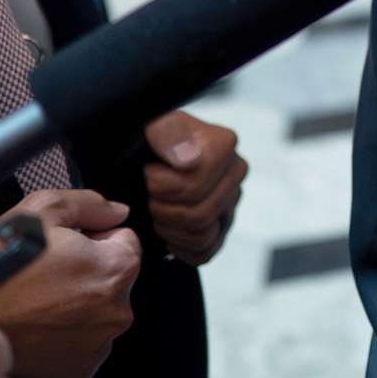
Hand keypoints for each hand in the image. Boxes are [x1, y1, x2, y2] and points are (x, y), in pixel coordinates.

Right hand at [0, 189, 139, 377]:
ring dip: (75, 305)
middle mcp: (116, 311)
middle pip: (111, 278)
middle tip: (44, 276)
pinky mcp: (79, 370)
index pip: (124, 241)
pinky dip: (64, 334)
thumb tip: (117, 211)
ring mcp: (98, 345)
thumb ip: (88, 203)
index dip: (93, 238)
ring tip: (35, 303)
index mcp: (117, 269)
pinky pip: (81, 342)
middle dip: (86, 272)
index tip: (66, 248)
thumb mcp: (38, 211)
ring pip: (96, 311)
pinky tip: (36, 326)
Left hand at [142, 110, 246, 264]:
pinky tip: (167, 230)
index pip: (195, 187)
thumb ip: (168, 133)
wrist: (141, 154)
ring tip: (156, 211)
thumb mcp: (150, 126)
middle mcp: (235, 171)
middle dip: (163, 210)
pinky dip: (180, 247)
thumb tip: (190, 160)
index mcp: (223, 144)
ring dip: (170, 229)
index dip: (161, 187)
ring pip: (204, 235)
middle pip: (200, 214)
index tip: (147, 174)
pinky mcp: (223, 225)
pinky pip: (205, 251)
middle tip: (148, 196)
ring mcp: (232, 200)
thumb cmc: (145, 140)